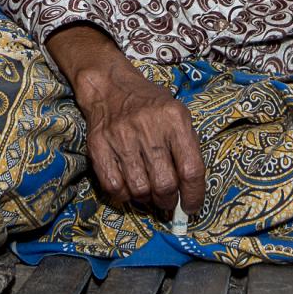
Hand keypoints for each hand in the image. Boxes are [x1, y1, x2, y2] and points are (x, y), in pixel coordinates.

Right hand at [48, 25, 205, 217]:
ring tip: (149, 194)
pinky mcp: (98, 146)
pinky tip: (129, 188)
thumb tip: (189, 191)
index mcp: (175, 119)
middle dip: (168, 201)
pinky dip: (124, 196)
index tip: (191, 207)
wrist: (110, 87)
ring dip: (147, 200)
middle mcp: (148, 127)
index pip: (191, 169)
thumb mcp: (178, 115)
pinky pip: (113, 186)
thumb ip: (187, 148)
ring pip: (140, 189)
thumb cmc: (151, 105)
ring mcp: (121, 137)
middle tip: (168, 202)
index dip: (194, 195)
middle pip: (164, 183)